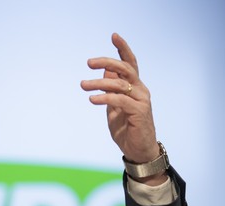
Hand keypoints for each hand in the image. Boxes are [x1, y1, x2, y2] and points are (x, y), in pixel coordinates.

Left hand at [80, 33, 159, 165]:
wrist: (138, 150)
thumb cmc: (126, 129)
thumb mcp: (115, 106)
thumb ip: (111, 90)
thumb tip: (105, 73)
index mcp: (135, 87)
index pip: (130, 63)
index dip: (123, 49)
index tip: (114, 35)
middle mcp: (141, 90)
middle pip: (126, 68)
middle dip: (107, 62)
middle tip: (89, 63)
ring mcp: (141, 101)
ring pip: (121, 84)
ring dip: (99, 83)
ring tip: (83, 85)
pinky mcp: (139, 112)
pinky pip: (120, 100)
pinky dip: (105, 98)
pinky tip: (92, 100)